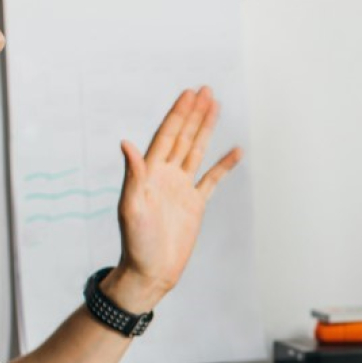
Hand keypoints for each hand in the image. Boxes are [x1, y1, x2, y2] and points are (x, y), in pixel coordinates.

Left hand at [109, 87, 241, 312]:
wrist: (150, 272)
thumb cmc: (135, 243)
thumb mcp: (131, 207)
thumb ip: (133, 174)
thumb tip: (126, 143)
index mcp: (150, 173)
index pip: (166, 136)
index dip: (177, 114)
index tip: (188, 94)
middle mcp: (166, 176)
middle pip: (183, 137)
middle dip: (194, 113)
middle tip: (205, 90)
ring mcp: (182, 188)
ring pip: (197, 151)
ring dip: (206, 129)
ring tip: (216, 106)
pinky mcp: (195, 204)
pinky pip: (212, 179)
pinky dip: (224, 165)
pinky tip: (235, 150)